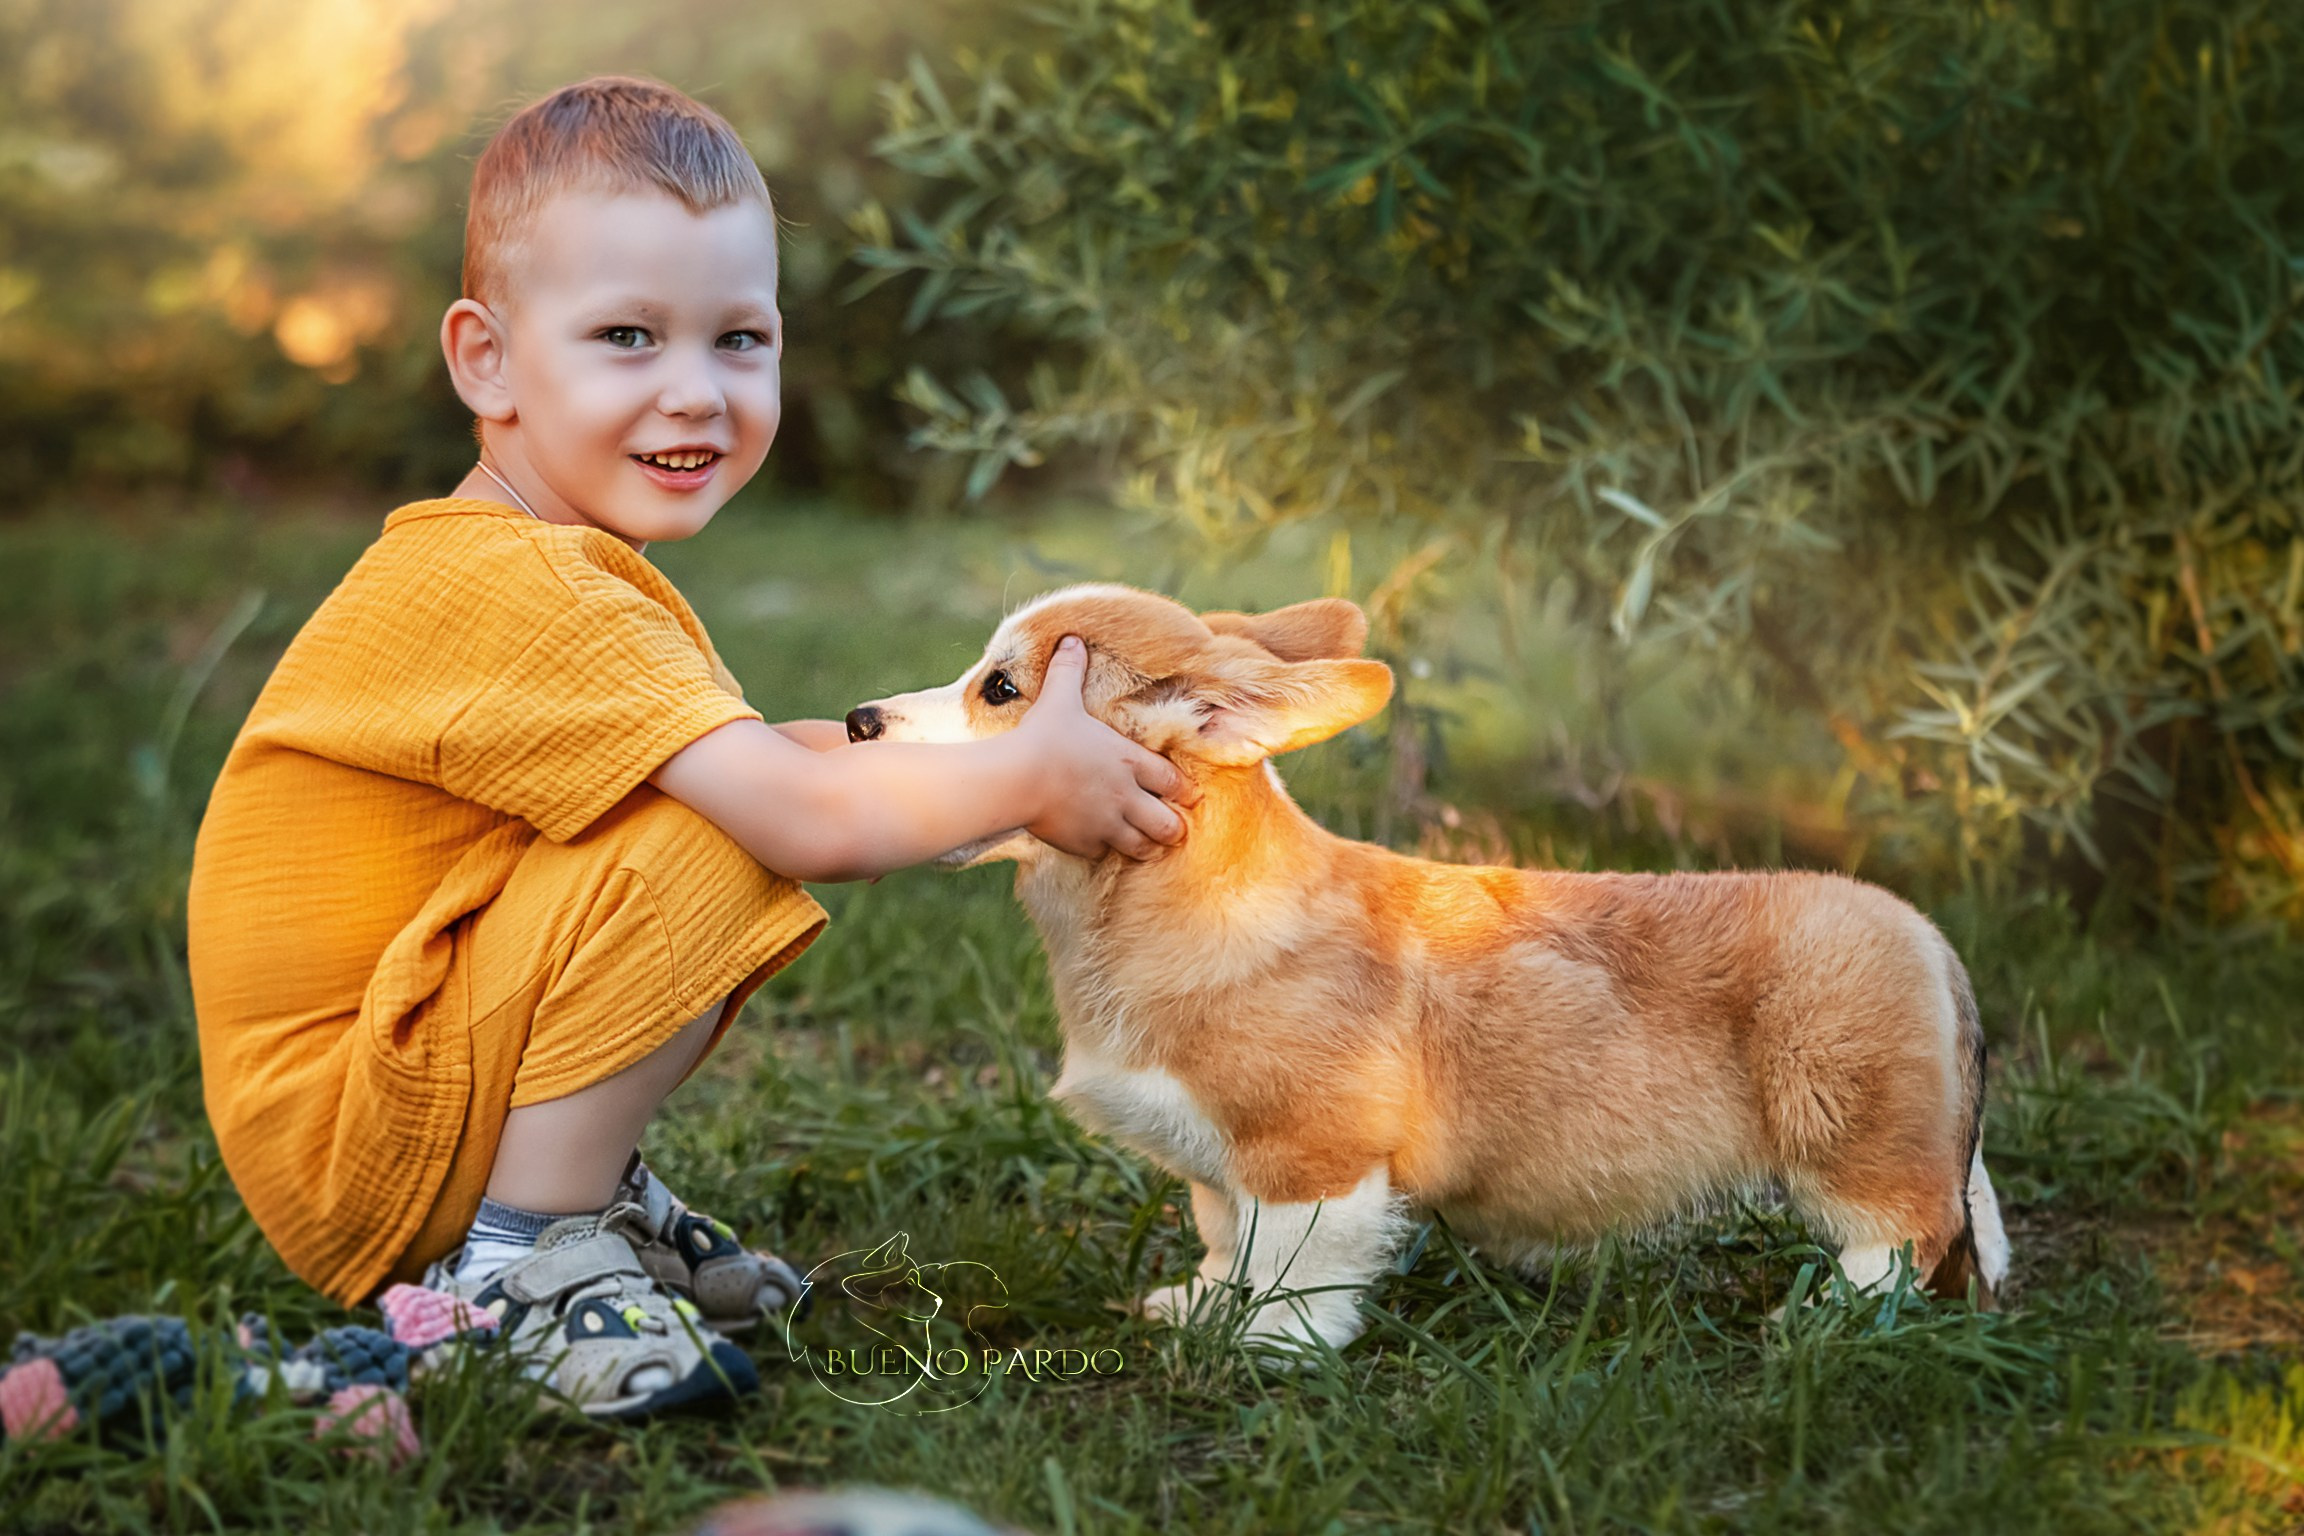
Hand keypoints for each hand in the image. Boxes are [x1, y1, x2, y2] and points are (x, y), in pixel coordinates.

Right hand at [1014, 636, 1198, 859]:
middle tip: (1170, 825)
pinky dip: (1106, 851)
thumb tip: (1072, 639)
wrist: (1016, 778)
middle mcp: (1126, 796)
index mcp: (1130, 762)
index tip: (1189, 796)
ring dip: (1146, 844)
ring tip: (1144, 842)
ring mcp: (1107, 824)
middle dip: (1173, 827)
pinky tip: (1100, 844)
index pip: (1174, 783)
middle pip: (1169, 825)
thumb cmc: (1044, 736)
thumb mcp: (1060, 697)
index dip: (1185, 791)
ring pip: (1143, 846)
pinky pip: (1104, 855)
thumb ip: (1070, 670)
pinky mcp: (1083, 844)